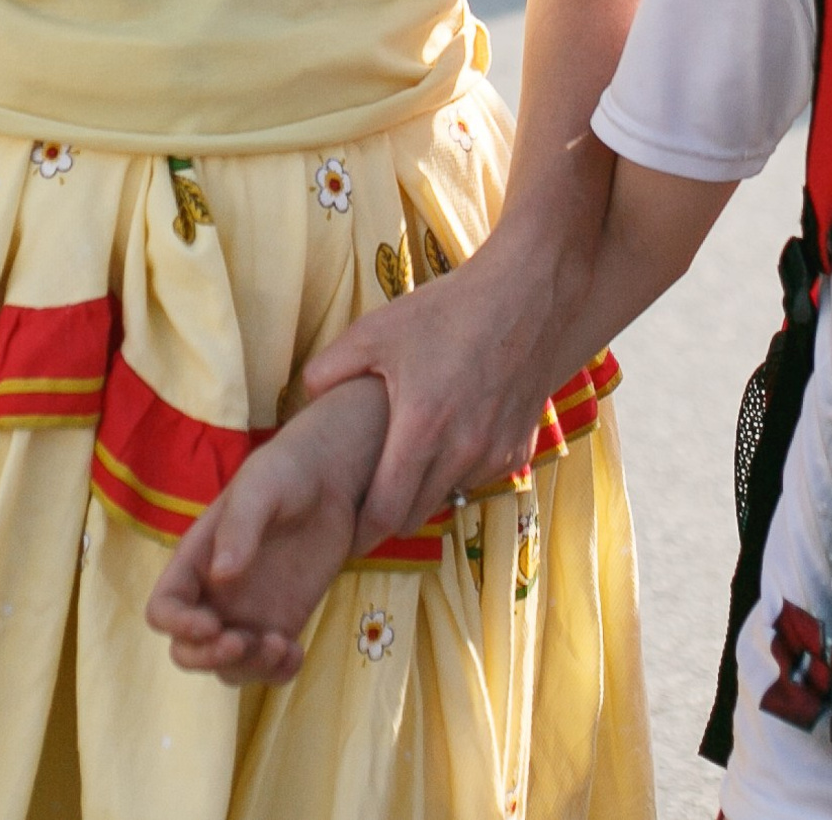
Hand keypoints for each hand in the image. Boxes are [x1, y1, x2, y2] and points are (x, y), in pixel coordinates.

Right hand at [146, 378, 388, 684]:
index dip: (177, 625)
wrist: (329, 479)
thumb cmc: (286, 472)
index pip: (164, 608)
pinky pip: (267, 666)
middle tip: (243, 642)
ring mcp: (247, 613)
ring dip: (248, 668)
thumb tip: (220, 577)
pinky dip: (277, 673)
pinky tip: (297, 652)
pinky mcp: (281, 623)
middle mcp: (215, 594)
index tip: (211, 624)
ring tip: (281, 644)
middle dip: (208, 657)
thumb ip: (240, 528)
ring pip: (228, 666)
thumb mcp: (261, 488)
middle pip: (187, 650)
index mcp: (196, 561)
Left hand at [300, 238, 566, 551]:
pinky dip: (461, 470)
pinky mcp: (519, 449)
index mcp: (421, 429)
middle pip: (415, 516)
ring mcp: (495, 454)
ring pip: (448, 497)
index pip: (384, 513)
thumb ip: (329, 369)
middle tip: (369, 500)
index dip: (361, 531)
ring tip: (409, 463)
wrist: (525, 297)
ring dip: (427, 491)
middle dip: (389, 517)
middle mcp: (461, 453)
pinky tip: (451, 437)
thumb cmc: (447, 312)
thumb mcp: (376, 330)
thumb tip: (305, 399)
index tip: (346, 533)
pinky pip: (480, 478)